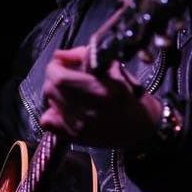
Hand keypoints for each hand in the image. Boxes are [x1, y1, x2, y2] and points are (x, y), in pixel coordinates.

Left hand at [39, 47, 162, 147]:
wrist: (144, 128)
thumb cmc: (133, 97)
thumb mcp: (115, 70)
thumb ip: (87, 58)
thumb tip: (61, 54)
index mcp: (99, 91)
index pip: (58, 75)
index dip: (57, 65)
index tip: (65, 62)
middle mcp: (86, 110)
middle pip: (51, 88)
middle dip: (56, 77)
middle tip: (68, 75)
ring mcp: (79, 126)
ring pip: (49, 102)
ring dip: (56, 93)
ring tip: (70, 92)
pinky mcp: (75, 137)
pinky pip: (48, 122)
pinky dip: (52, 113)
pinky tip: (65, 109)